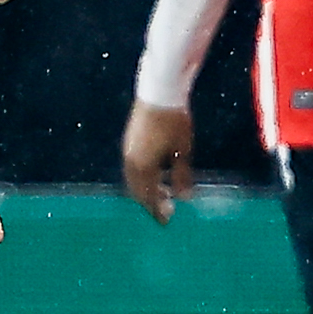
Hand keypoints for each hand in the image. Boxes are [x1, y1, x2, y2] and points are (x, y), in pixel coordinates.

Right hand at [121, 101, 194, 223]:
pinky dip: (144, 177)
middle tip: (167, 210)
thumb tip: (184, 198)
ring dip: (147, 189)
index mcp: (143, 167)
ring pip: (134, 179)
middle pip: (138, 191)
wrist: (159, 93)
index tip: (167, 221)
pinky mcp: (130, 142)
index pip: (149, 197)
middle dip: (151, 202)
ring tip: (163, 192)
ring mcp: (128, 151)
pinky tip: (157, 174)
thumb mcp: (183, 151)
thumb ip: (182, 176)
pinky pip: (133, 168)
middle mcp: (131, 162)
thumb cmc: (174, 122)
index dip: (158, 210)